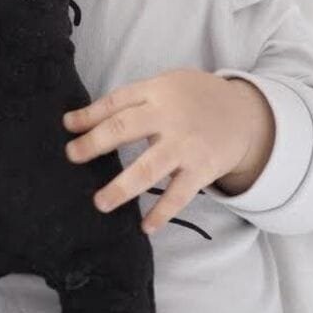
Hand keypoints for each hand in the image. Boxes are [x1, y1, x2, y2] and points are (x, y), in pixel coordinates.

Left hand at [62, 68, 274, 233]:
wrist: (245, 114)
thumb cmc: (194, 99)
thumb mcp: (165, 86)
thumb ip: (131, 100)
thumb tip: (84, 120)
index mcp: (156, 92)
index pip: (116, 102)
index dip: (89, 114)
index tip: (67, 126)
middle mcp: (169, 117)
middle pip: (126, 128)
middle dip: (96, 143)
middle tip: (71, 156)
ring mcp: (186, 145)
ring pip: (149, 168)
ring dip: (123, 187)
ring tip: (100, 203)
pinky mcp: (202, 169)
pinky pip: (179, 195)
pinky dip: (162, 212)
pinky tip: (145, 226)